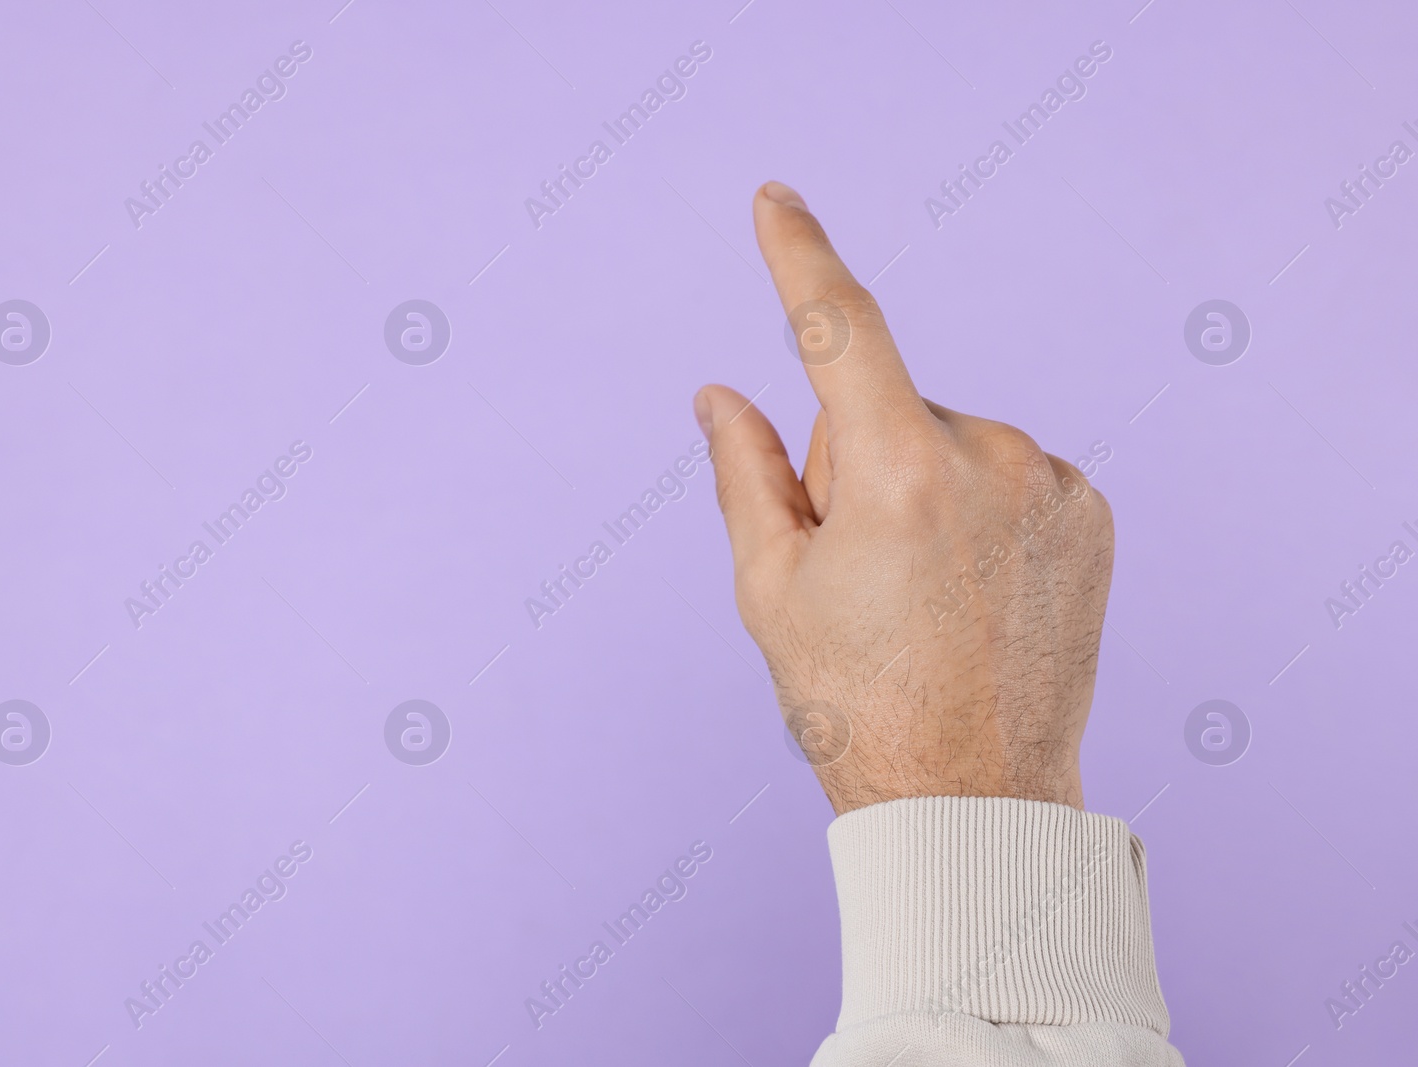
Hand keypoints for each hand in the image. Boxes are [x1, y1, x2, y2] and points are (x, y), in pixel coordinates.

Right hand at [694, 181, 1114, 815]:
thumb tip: (719, 393)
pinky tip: (971, 588)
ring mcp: (1050, 480)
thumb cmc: (855, 703)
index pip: (836, 330)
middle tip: (854, 569)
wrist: (975, 797)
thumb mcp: (771, 589)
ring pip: (942, 437)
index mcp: (897, 473)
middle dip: (849, 458)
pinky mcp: (1089, 508)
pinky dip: (974, 504)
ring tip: (919, 594)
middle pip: (879, 404)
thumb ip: (743, 472)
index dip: (798, 255)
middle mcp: (988, 456)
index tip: (775, 200)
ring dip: (914, 482)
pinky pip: (1003, 468)